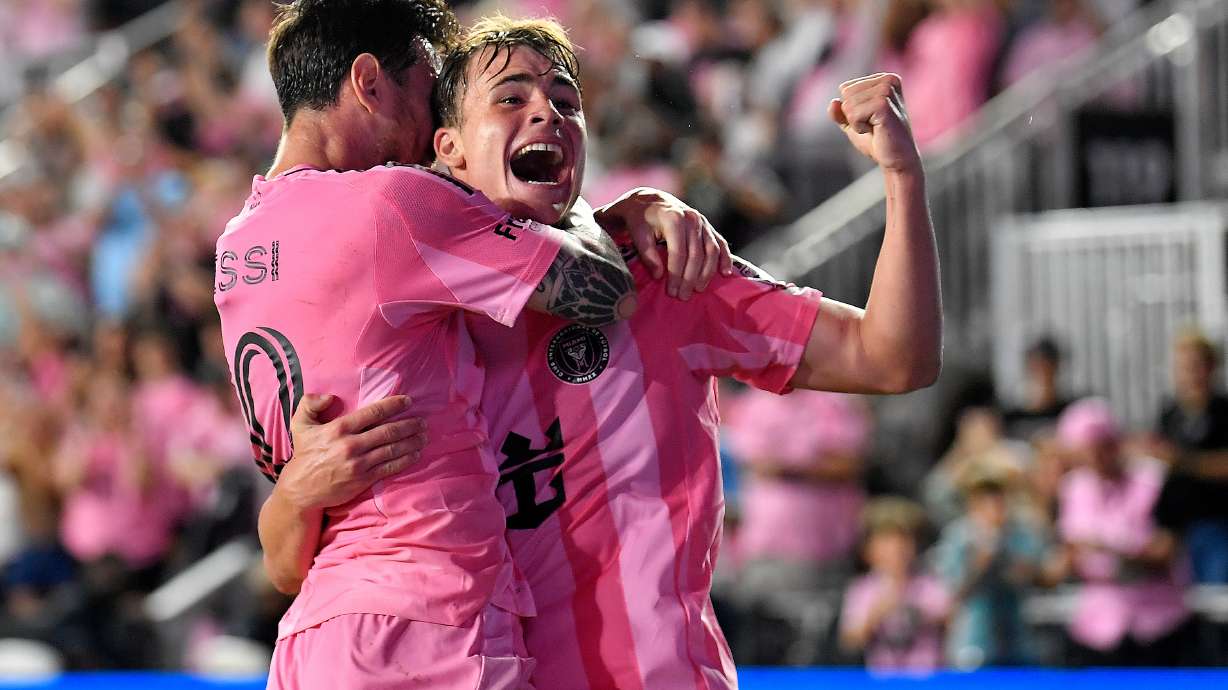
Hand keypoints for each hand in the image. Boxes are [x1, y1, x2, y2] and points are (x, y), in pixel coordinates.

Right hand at [276, 394, 426, 510]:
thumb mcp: (300, 425)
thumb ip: (310, 404)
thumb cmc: (304, 455)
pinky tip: (415, 454)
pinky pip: (389, 467)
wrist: (300, 489)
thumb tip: (329, 396)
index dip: (393, 405)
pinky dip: (405, 460)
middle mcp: (351, 445)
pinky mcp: (363, 480)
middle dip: (409, 425)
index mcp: (339, 428)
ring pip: (392, 449)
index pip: (373, 412)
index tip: (408, 401)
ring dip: (412, 441)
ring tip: (424, 436)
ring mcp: (359, 463)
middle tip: (423, 421)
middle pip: (388, 431)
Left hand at [595, 188, 732, 299]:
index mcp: (674, 218)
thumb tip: (659, 276)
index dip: (676, 274)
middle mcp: (692, 218)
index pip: (678, 252)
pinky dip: (725, 258)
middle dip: (690, 278)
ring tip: (698, 289)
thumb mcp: (638, 234)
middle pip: (696, 254)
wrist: (651, 201)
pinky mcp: (708, 227)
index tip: (671, 291)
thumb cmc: (641, 220)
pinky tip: (725, 273)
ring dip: (707, 273)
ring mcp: (703, 222)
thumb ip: (647, 254)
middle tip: (683, 296)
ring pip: (711, 251)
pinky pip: (720, 243)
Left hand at [828, 73, 920, 173]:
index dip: (851, 109)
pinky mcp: (883, 104)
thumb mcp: (853, 123)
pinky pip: (852, 114)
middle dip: (853, 115)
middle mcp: (888, 80)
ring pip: (848, 104)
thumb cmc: (878, 140)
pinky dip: (859, 127)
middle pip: (846, 94)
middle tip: (873, 125)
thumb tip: (833, 102)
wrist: (897, 159)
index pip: (846, 88)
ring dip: (856, 122)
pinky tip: (876, 130)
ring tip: (876, 127)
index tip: (871, 118)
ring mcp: (887, 91)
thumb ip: (840, 112)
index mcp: (884, 79)